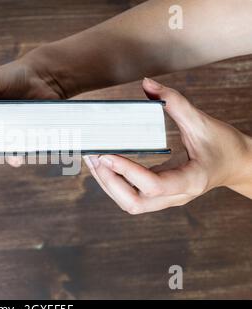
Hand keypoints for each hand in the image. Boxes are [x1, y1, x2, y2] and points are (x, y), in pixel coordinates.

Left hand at [83, 78, 251, 213]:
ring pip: (130, 203)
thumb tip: (147, 83)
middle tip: (94, 157)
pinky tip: (104, 165)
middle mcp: (177, 196)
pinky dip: (115, 183)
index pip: (154, 185)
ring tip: (92, 160)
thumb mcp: (202, 121)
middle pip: (134, 203)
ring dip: (108, 184)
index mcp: (191, 180)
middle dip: (110, 182)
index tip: (106, 154)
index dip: (128, 171)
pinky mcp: (160, 196)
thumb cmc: (224, 145)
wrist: (237, 164)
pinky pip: (132, 196)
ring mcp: (167, 199)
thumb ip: (175, 102)